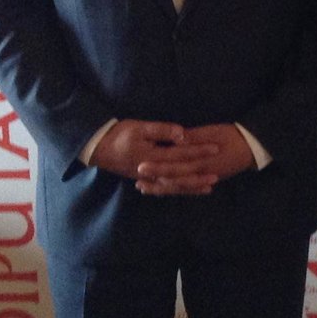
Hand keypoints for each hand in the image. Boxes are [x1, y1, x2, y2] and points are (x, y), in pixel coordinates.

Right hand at [90, 119, 215, 183]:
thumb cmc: (119, 135)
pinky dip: (180, 189)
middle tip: (218, 173)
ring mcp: (149, 178)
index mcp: (152, 157)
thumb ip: (163, 131)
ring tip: (210, 185)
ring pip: (174, 185)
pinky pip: (166, 188)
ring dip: (192, 186)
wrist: (98, 148)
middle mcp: (152, 172)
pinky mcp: (147, 180)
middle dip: (199, 173)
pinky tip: (191, 190)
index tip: (215, 147)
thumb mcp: (140, 128)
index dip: (198, 150)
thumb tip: (183, 134)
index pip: (180, 154)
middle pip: (180, 174)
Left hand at [134, 123, 255, 195]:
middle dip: (155, 180)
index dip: (158, 167)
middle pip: (174, 180)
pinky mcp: (208, 179)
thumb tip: (174, 141)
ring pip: (179, 187)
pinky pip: (188, 188)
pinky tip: (163, 189)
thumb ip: (193, 138)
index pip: (175, 166)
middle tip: (137, 179)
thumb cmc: (233, 136)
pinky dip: (175, 189)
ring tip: (143, 188)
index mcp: (202, 160)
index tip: (141, 166)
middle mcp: (202, 173)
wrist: (252, 148)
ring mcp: (205, 178)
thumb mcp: (213, 132)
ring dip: (161, 188)